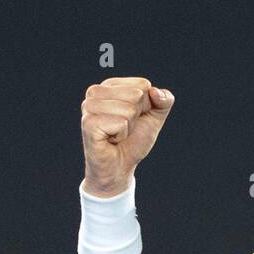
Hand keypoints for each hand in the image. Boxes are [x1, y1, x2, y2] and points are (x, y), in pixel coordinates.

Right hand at [80, 77, 174, 196]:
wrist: (119, 168)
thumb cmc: (133, 141)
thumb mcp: (154, 118)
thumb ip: (164, 101)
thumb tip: (156, 91)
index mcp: (110, 85)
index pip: (143, 85)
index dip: (145, 107)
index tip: (132, 120)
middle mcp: (95, 92)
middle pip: (137, 96)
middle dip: (137, 117)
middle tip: (123, 129)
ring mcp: (89, 106)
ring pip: (129, 110)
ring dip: (128, 128)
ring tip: (117, 135)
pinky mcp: (89, 122)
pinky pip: (121, 123)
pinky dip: (122, 135)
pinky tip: (111, 140)